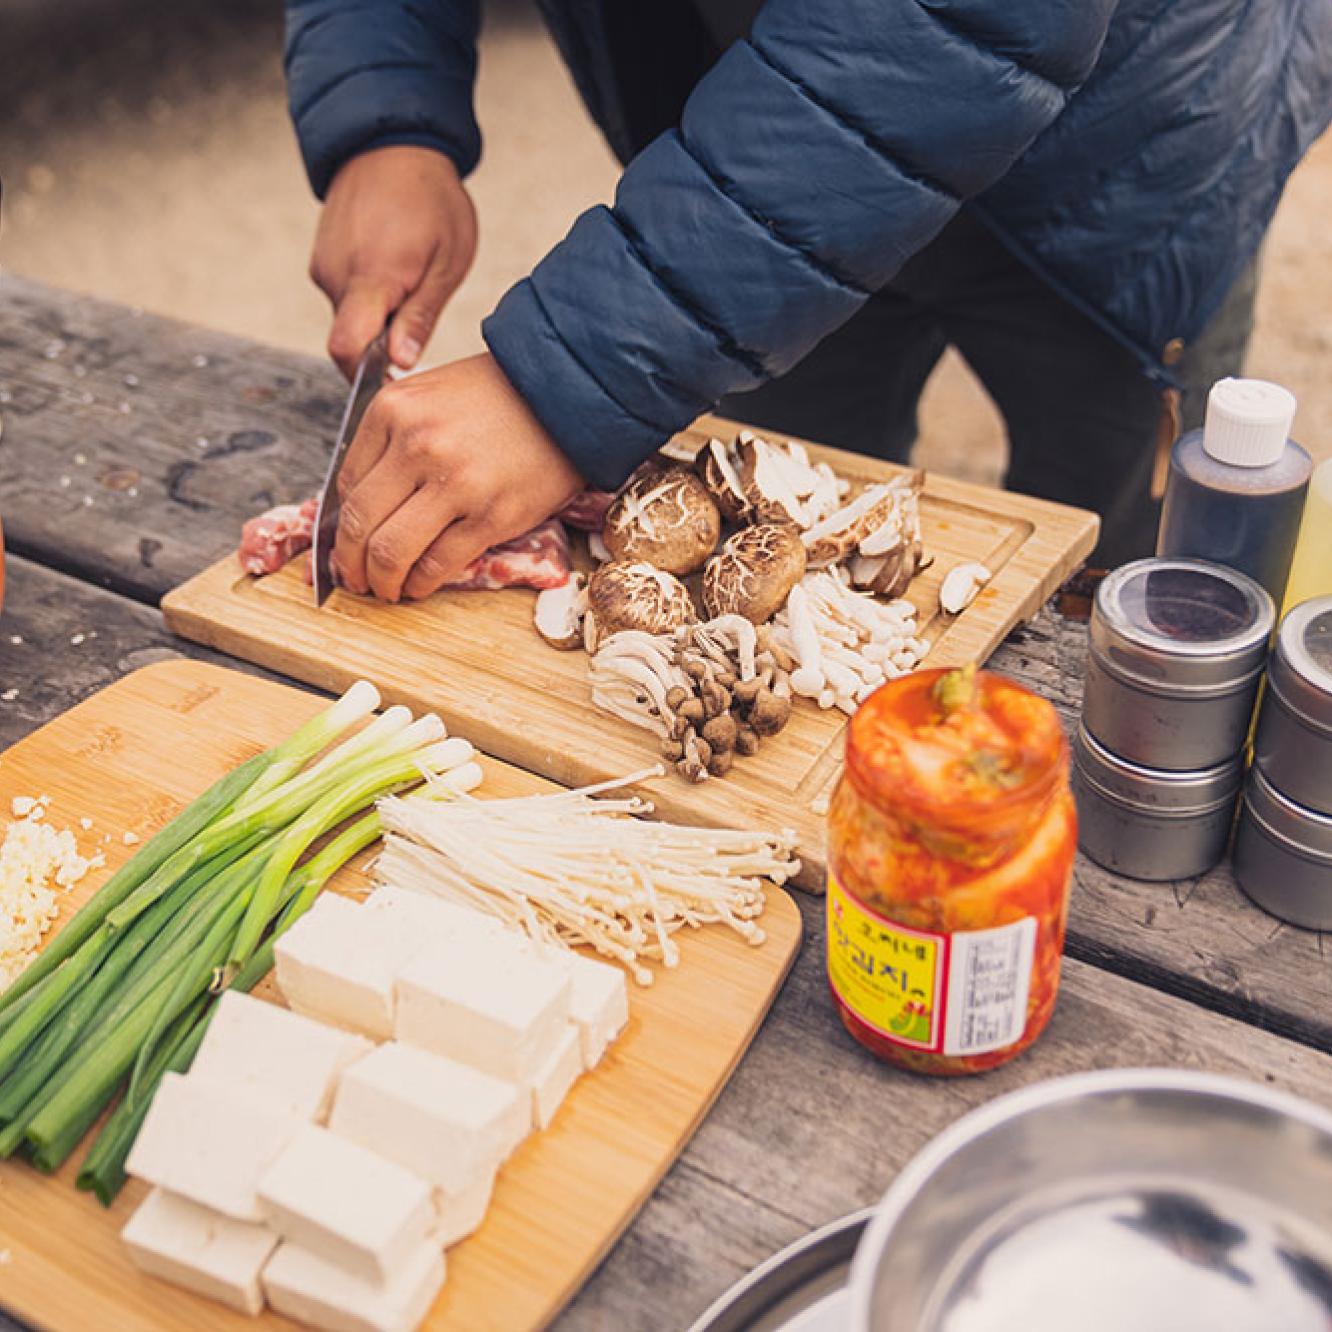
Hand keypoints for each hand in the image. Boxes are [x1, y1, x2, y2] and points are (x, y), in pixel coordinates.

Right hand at [311, 145, 477, 377]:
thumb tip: (400, 362)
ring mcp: (324, 265)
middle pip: (349, 340)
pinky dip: (368, 299)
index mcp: (372, 278)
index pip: (346, 348)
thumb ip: (420, 316)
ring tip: (412, 285)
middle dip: (380, 347)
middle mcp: (337, 274)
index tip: (391, 385)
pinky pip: (344, 296)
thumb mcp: (446, 263)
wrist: (393, 143)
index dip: (364, 378)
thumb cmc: (432, 199)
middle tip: (419, 322)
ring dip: (377, 319)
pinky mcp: (322, 258)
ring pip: (348, 318)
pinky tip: (395, 273)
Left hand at [334, 353, 585, 601]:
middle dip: (351, 563)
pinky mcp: (491, 515)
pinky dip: (420, 583)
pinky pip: (438, 563)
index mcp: (393, 410)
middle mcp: (417, 445)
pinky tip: (419, 586)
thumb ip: (394, 440)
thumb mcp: (430, 397)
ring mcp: (455, 483)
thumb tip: (366, 504)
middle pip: (359, 523)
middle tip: (356, 578)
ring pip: (391, 551)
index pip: (346, 485)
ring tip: (386, 589)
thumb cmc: (500, 397)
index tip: (347, 545)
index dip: (340, 526)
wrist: (569, 395)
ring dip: (382, 581)